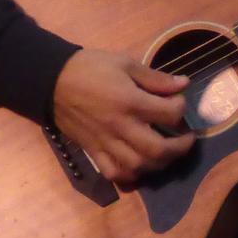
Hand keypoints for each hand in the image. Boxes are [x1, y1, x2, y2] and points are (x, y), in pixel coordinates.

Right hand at [50, 48, 192, 184]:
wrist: (52, 80)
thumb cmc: (90, 68)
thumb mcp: (125, 63)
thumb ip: (155, 78)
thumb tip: (183, 84)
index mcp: (130, 101)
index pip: (169, 114)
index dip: (181, 108)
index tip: (179, 102)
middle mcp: (120, 126)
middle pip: (158, 150)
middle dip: (180, 147)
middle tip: (185, 139)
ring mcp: (106, 142)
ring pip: (139, 166)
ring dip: (159, 163)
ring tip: (165, 152)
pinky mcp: (93, 151)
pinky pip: (114, 173)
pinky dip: (130, 174)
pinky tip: (138, 165)